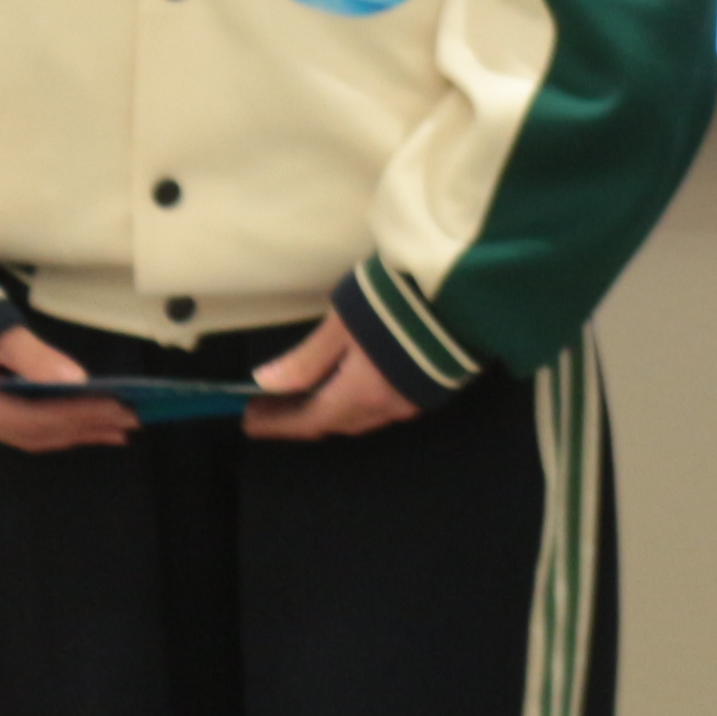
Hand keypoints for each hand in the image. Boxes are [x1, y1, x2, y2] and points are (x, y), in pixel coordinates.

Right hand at [0, 324, 131, 452]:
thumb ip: (33, 357)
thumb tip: (77, 379)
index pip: (34, 419)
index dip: (78, 415)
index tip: (119, 408)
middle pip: (37, 434)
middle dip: (84, 427)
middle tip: (130, 422)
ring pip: (33, 436)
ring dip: (76, 432)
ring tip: (117, 429)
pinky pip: (26, 428)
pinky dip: (58, 426)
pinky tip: (85, 424)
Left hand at [246, 310, 424, 442]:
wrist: (466, 292)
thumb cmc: (396, 304)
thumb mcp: (342, 324)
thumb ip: (306, 358)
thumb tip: (267, 383)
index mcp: (360, 395)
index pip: (309, 420)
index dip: (278, 423)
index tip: (250, 421)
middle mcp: (387, 407)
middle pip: (337, 422)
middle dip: (303, 416)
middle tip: (273, 405)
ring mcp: (414, 399)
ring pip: (363, 416)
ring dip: (333, 408)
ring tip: (310, 393)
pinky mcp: (434, 385)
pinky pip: (386, 405)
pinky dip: (360, 399)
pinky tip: (354, 382)